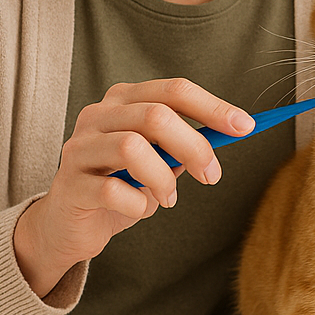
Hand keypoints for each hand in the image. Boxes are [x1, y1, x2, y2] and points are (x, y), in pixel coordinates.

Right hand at [13, 78, 253, 296]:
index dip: (212, 107)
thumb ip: (184, 145)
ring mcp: (79, 147)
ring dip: (163, 179)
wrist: (71, 225)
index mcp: (123, 100)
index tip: (245, 127)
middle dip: (194, 147)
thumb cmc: (121, 186)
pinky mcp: (69, 184)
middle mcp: (98, 115)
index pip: (173, 90)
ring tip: (169, 199)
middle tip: (211, 175)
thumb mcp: (158, 161)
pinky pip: (112, 190)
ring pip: (131, 148)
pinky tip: (139, 210)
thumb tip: (232, 131)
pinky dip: (137, 204)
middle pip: (155, 115)